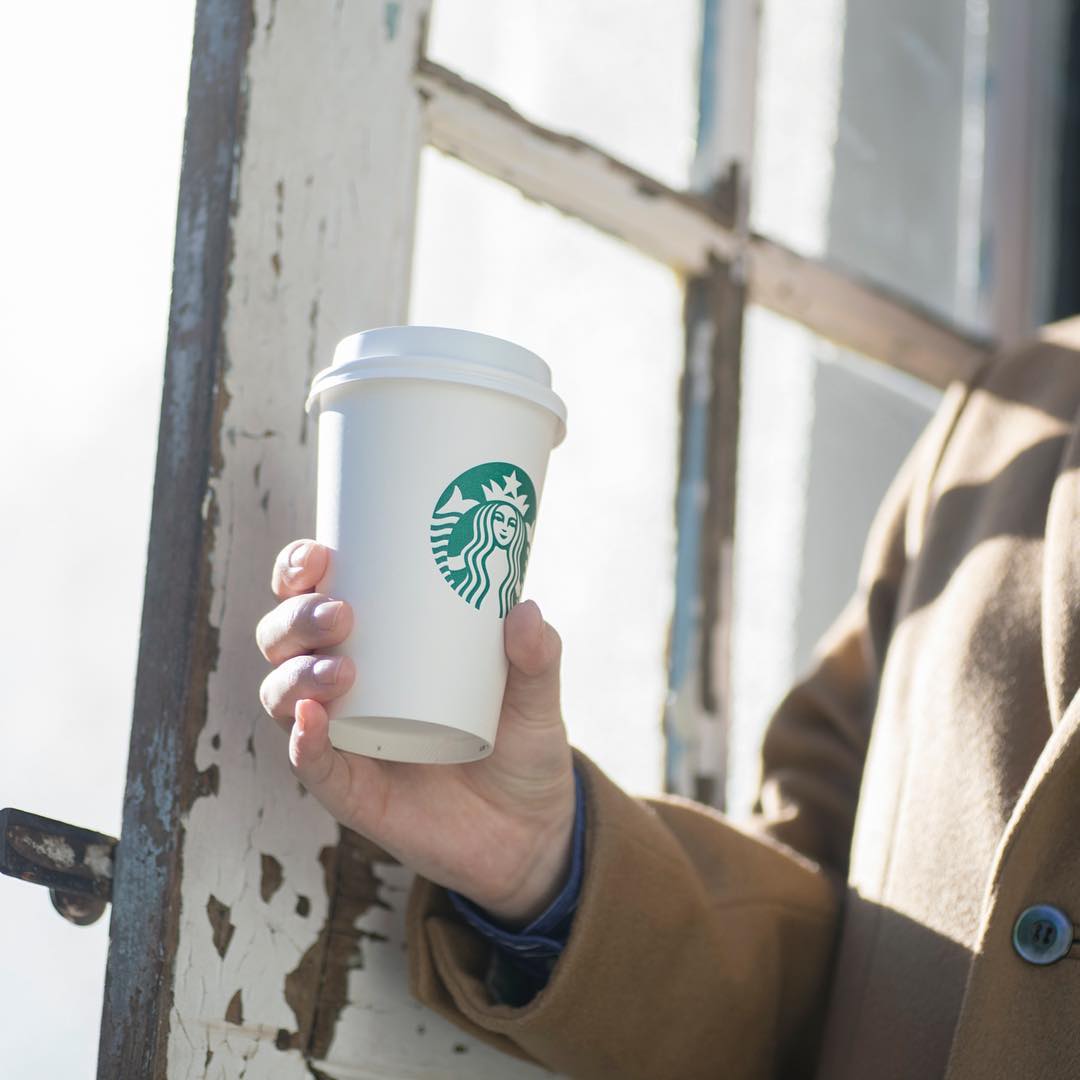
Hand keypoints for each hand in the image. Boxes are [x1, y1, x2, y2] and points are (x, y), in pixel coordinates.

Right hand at [255, 539, 575, 925]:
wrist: (531, 830)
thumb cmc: (521, 744)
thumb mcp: (536, 694)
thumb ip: (537, 654)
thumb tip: (522, 608)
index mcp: (377, 645)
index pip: (315, 595)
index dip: (299, 570)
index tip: (320, 553)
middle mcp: (345, 687)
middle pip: (285, 642)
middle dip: (296, 619)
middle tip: (341, 614)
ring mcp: (344, 741)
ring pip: (285, 698)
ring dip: (297, 676)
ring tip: (342, 670)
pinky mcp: (352, 793)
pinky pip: (313, 767)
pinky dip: (303, 744)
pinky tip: (312, 722)